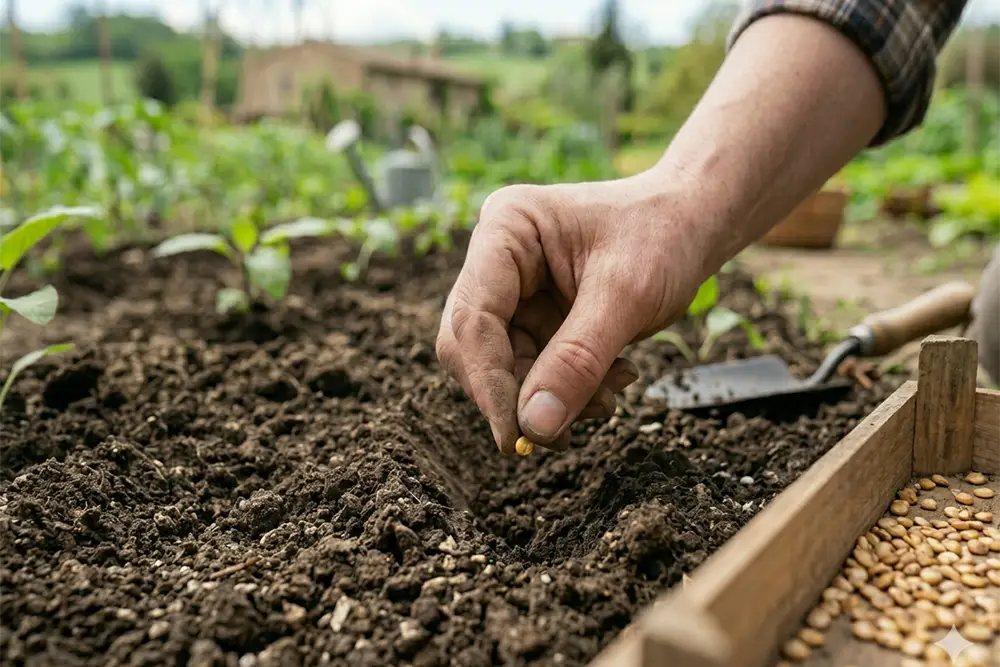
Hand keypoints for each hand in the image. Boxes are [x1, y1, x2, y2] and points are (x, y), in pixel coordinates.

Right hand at [435, 169, 713, 453]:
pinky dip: (568, 390)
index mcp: (506, 229)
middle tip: (565, 433)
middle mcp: (496, 258)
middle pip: (475, 347)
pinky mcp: (533, 315)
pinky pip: (532, 370)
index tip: (515, 438)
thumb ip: (578, 361)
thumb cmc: (664, 236)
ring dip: (553, 397)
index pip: (473, 319)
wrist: (694, 223)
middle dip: (520, 394)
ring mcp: (513, 289)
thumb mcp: (628, 297)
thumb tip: (533, 428)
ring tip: (609, 396)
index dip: (489, 383)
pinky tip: (611, 380)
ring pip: (504, 367)